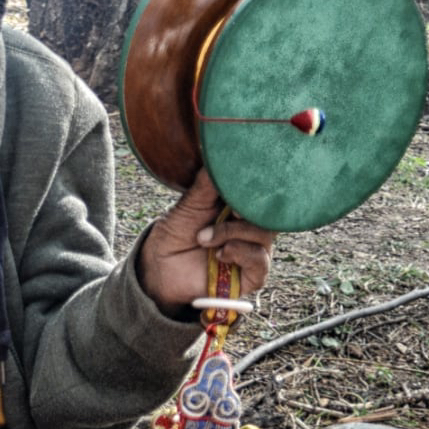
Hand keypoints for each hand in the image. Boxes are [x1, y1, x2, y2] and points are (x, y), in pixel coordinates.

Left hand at [138, 167, 276, 316]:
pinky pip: (260, 261)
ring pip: (264, 235)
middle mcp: (252, 227)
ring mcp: (254, 250)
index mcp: (240, 206)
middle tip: (229, 210)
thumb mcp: (190, 204)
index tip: (242, 183)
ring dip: (233, 233)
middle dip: (247, 210)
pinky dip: (241, 252)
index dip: (257, 188)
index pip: (262, 193)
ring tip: (205, 238)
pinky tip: (221, 253)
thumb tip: (216, 153)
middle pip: (268, 213)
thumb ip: (207, 183)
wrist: (160, 267)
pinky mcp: (251, 275)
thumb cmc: (176, 233)